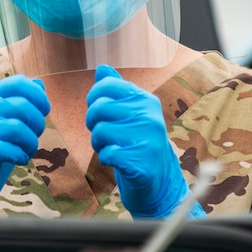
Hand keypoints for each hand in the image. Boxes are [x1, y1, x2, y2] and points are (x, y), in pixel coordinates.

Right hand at [0, 75, 49, 214]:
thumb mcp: (10, 124)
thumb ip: (23, 104)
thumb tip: (39, 84)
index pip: (17, 82)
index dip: (38, 96)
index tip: (44, 111)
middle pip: (22, 106)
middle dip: (38, 124)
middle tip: (33, 139)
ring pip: (17, 128)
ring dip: (31, 144)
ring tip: (26, 152)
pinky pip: (7, 149)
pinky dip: (20, 156)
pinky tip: (19, 160)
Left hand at [86, 65, 204, 218]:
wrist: (158, 183)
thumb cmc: (138, 144)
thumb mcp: (130, 114)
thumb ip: (117, 91)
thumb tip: (102, 68)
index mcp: (147, 101)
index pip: (107, 85)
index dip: (93, 98)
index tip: (97, 111)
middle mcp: (150, 117)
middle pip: (99, 109)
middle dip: (93, 123)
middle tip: (102, 134)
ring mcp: (148, 140)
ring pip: (100, 132)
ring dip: (98, 143)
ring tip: (110, 148)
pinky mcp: (142, 163)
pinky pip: (107, 154)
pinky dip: (106, 158)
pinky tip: (116, 161)